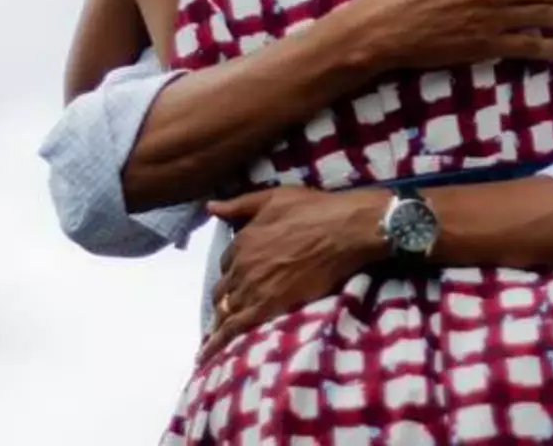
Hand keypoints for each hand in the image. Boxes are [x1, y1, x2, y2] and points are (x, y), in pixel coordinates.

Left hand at [197, 187, 386, 364]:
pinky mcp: (265, 308)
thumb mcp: (274, 198)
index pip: (226, 263)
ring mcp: (251, 288)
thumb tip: (209, 206)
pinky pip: (233, 329)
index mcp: (241, 241)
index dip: (233, 271)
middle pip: (223, 290)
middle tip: (232, 309)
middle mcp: (240, 266)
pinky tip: (207, 355)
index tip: (241, 279)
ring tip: (216, 337)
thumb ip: (239, 205)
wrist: (344, 231)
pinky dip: (217, 343)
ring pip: (225, 311)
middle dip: (226, 299)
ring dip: (220, 322)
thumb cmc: (315, 210)